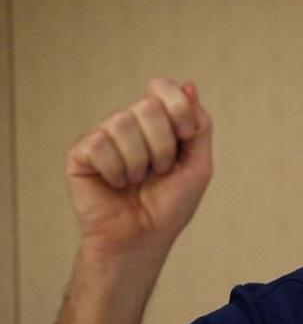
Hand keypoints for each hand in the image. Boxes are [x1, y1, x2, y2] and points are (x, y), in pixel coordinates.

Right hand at [65, 78, 212, 254]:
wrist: (143, 238)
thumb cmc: (170, 204)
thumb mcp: (198, 165)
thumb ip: (199, 125)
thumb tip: (189, 85)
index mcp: (158, 123)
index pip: (163, 88)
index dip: (179, 108)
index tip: (186, 135)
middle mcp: (130, 123)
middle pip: (148, 106)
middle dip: (163, 145)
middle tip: (160, 170)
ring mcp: (104, 136)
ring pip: (122, 123)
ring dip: (140, 161)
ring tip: (138, 180)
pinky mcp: (81, 153)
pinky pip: (100, 143)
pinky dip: (116, 170)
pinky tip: (117, 184)